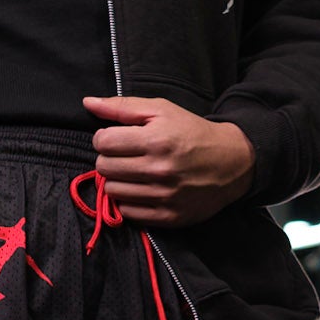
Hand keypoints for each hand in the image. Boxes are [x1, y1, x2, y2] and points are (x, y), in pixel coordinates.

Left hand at [81, 94, 256, 226]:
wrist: (231, 162)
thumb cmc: (192, 132)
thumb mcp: (161, 110)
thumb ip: (123, 107)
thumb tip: (88, 102)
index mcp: (156, 140)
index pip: (102, 142)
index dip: (105, 138)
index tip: (117, 139)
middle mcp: (159, 170)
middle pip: (103, 168)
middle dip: (109, 159)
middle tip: (125, 156)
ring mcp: (164, 196)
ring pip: (112, 191)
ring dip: (118, 180)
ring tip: (133, 172)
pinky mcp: (168, 217)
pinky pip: (128, 213)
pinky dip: (129, 201)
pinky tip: (141, 189)